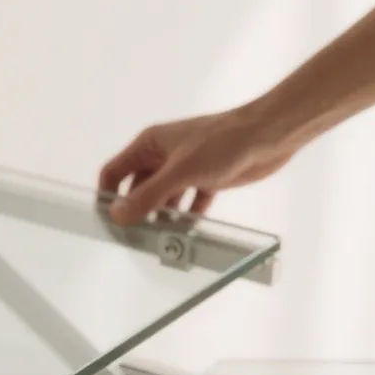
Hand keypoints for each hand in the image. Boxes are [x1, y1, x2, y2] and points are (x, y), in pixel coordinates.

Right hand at [99, 104, 300, 224]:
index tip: (108, 222)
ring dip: (161, 217)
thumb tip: (118, 214)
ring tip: (159, 239)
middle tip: (135, 238)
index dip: (108, 196)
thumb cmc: (224, 141)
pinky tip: (186, 233)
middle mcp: (164, 156)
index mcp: (150, 145)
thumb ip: (148, 195)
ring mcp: (185, 168)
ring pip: (164, 198)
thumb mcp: (180, 171)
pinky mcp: (206, 179)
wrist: (267, 135)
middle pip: (138, 189)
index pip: (115, 172)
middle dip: (135, 212)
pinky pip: (189, 203)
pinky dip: (187, 218)